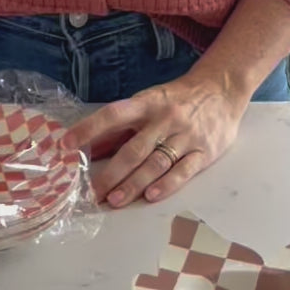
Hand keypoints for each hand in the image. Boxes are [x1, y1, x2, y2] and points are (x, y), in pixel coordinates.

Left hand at [66, 71, 246, 207]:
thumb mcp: (150, 102)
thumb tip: (92, 146)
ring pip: (156, 163)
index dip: (89, 129)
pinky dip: (166, 184)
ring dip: (133, 183)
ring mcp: (185, 136)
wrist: (222, 89)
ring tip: (114, 200)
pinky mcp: (204, 152)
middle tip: (92, 192)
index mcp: (148, 103)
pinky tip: (150, 196)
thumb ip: (124, 125)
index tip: (67, 144)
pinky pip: (183, 171)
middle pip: (134, 149)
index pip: (113, 115)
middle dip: (111, 173)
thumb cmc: (178, 99)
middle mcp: (165, 119)